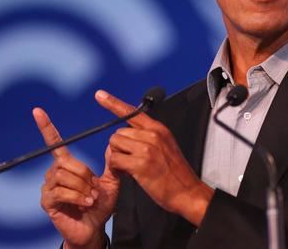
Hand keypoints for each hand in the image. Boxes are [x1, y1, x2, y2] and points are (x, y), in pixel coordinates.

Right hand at [33, 108, 118, 248]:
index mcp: (68, 165)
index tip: (38, 111)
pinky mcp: (47, 201)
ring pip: (65, 176)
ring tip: (90, 198)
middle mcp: (54, 173)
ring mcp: (49, 187)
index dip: (47, 127)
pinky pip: (60, 192)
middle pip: (67, 162)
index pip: (55, 143)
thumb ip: (111, 164)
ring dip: (82, 187)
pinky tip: (85, 203)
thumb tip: (112, 144)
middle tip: (94, 189)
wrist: (94, 227)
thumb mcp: (110, 181)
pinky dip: (77, 197)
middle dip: (85, 175)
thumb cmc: (100, 204)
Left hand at [95, 89, 213, 225]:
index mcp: (159, 129)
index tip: (100, 95)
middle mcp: (152, 135)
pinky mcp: (140, 164)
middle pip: (118, 132)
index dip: (113, 103)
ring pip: (114, 144)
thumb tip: (126, 135)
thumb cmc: (175, 173)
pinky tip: (127, 174)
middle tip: (129, 160)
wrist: (187, 192)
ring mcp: (146, 149)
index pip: (132, 112)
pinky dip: (116, 168)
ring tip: (130, 168)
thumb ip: (148, 136)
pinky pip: (115, 159)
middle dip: (119, 147)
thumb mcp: (166, 146)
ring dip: (117, 157)